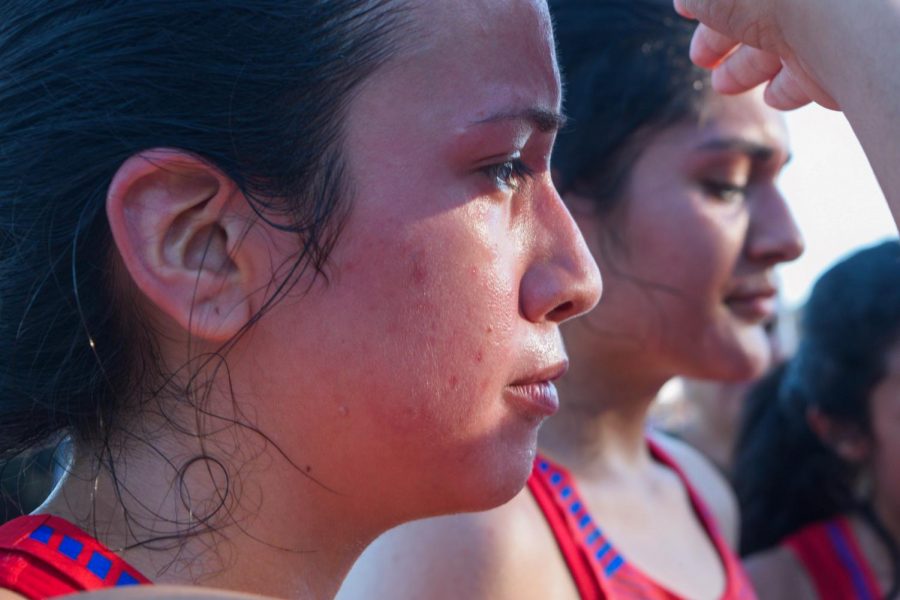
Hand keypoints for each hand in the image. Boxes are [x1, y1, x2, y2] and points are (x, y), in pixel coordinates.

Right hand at [674, 0, 839, 109]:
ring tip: (722, 85)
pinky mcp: (830, 68)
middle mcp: (799, 2)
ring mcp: (818, 31)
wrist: (832, 24)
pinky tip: (769, 96)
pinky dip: (783, 90)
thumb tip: (685, 2)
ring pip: (774, 52)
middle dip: (721, 39)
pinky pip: (802, 81)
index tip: (686, 13)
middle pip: (752, 19)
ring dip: (743, 70)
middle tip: (700, 58)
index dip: (707, 2)